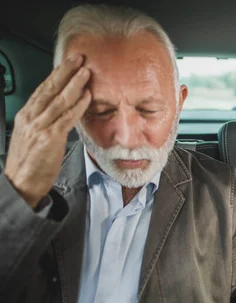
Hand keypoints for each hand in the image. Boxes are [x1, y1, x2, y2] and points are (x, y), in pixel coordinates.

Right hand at [3, 54, 90, 207]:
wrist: (21, 183)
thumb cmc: (29, 163)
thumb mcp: (32, 136)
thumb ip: (44, 121)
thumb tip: (61, 111)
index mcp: (26, 116)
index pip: (42, 89)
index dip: (56, 74)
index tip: (68, 63)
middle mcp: (31, 118)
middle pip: (50, 89)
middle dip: (65, 71)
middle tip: (78, 58)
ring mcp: (40, 127)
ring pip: (59, 100)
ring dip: (74, 85)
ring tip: (86, 73)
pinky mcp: (50, 138)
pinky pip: (66, 118)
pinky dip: (78, 106)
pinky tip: (87, 97)